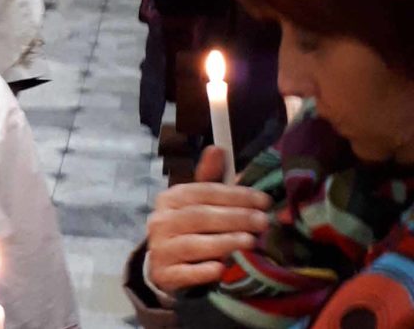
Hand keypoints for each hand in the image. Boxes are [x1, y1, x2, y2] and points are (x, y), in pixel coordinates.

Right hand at [146, 147, 271, 294]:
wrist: (164, 266)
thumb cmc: (189, 229)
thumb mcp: (197, 203)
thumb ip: (209, 179)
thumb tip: (217, 149)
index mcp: (170, 198)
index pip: (203, 192)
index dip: (235, 195)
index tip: (264, 200)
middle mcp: (160, 221)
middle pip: (200, 216)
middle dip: (235, 218)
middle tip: (263, 222)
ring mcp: (160, 248)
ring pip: (193, 244)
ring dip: (224, 242)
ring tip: (251, 241)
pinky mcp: (163, 274)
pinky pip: (184, 272)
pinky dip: (203, 271)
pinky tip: (222, 268)